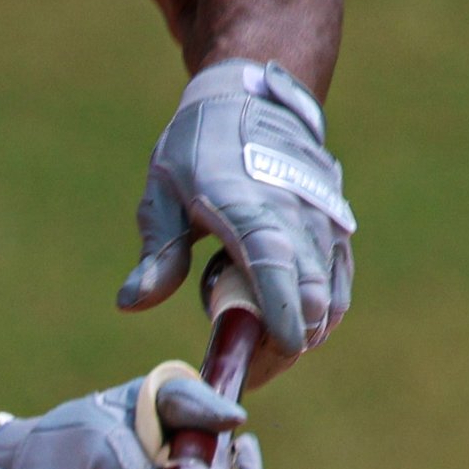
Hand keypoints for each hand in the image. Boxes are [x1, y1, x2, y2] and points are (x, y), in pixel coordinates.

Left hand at [117, 59, 353, 371]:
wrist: (249, 100)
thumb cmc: (195, 150)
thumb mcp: (162, 194)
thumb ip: (157, 253)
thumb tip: (130, 303)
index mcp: (242, 197)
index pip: (270, 255)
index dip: (281, 302)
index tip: (285, 345)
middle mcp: (292, 205)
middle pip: (309, 280)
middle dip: (293, 333)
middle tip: (258, 367)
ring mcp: (321, 213)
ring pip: (330, 283)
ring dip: (308, 324)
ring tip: (271, 349)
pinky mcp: (335, 220)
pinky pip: (339, 273)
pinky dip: (323, 304)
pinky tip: (296, 324)